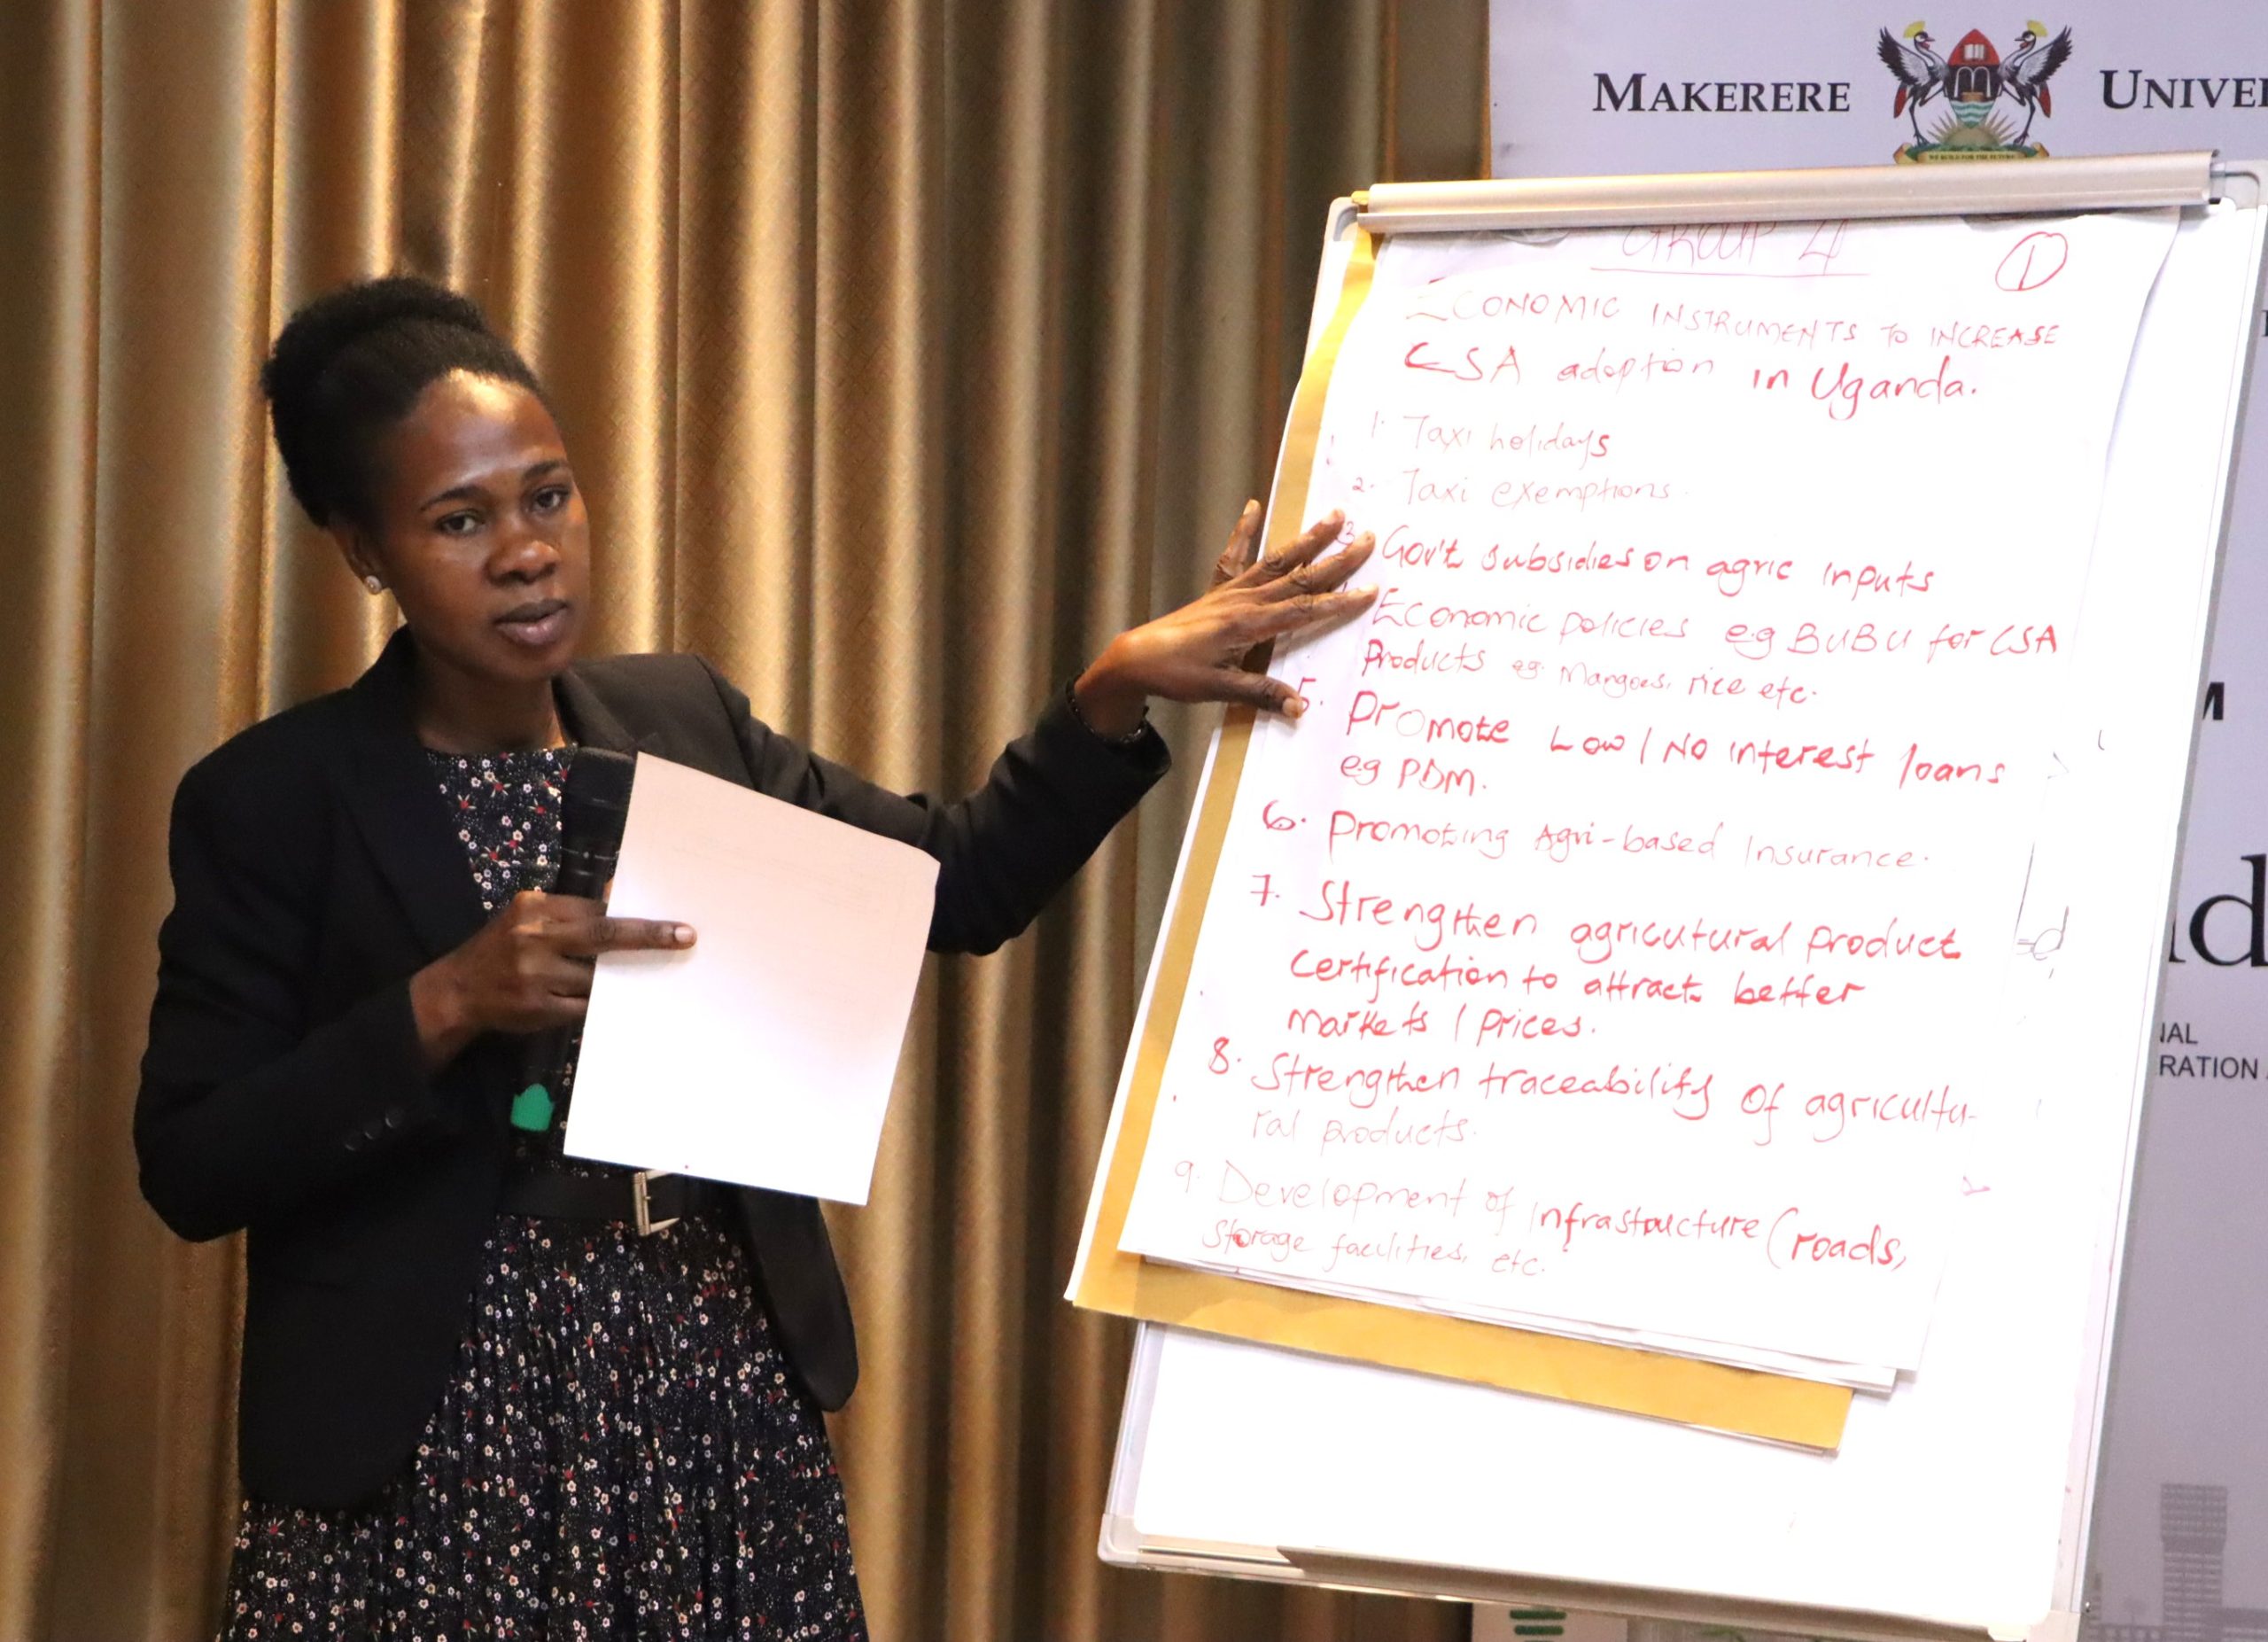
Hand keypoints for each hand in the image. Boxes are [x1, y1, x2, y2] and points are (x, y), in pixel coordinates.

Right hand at [408, 890, 694, 1067]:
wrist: (458, 991)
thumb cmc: (501, 949)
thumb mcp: (528, 918)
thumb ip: (570, 911)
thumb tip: (618, 895)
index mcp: (535, 907)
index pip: (596, 910)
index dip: (634, 918)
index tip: (670, 922)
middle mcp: (534, 937)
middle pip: (603, 936)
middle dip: (647, 937)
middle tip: (684, 937)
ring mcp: (535, 974)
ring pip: (597, 977)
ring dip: (623, 978)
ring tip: (647, 977)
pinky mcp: (537, 1007)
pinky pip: (584, 1006)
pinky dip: (602, 1004)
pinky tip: (619, 1003)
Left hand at [1073, 502, 1376, 731]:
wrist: (1137, 659)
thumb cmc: (1177, 675)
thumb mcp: (1220, 690)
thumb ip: (1261, 694)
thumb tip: (1301, 707)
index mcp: (1249, 625)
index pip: (1304, 611)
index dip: (1339, 602)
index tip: (1370, 590)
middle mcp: (1244, 601)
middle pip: (1299, 577)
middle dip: (1337, 560)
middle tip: (1368, 539)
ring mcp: (1231, 591)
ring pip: (1277, 560)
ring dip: (1307, 539)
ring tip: (1334, 515)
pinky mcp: (1217, 590)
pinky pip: (1234, 555)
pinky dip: (1244, 530)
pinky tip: (1254, 506)